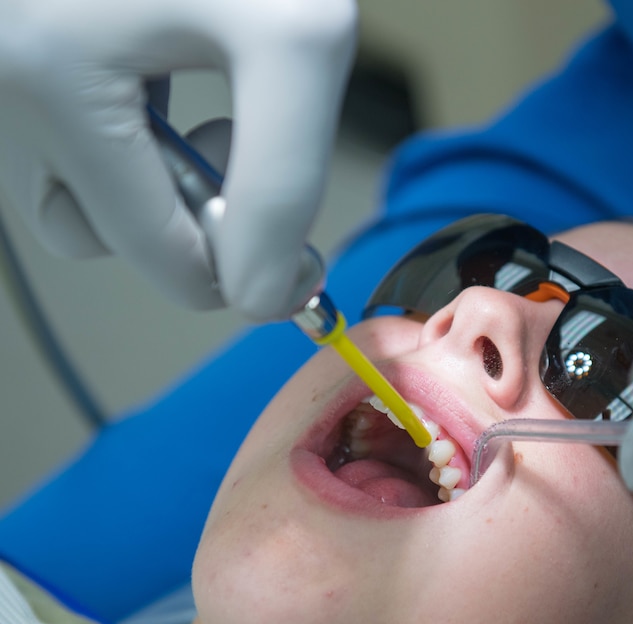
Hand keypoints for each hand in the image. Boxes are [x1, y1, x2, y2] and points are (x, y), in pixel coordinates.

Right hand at [0, 0, 355, 318]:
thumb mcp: (294, 36)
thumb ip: (282, 177)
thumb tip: (259, 285)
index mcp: (49, 81)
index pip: (164, 261)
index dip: (250, 274)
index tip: (309, 251)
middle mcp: (4, 82)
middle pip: (117, 237)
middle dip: (204, 214)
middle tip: (244, 138)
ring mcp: (6, 68)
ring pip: (83, 197)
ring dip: (156, 185)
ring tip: (198, 104)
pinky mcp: (27, 52)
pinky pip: (70, 143)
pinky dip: (128, 142)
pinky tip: (162, 84)